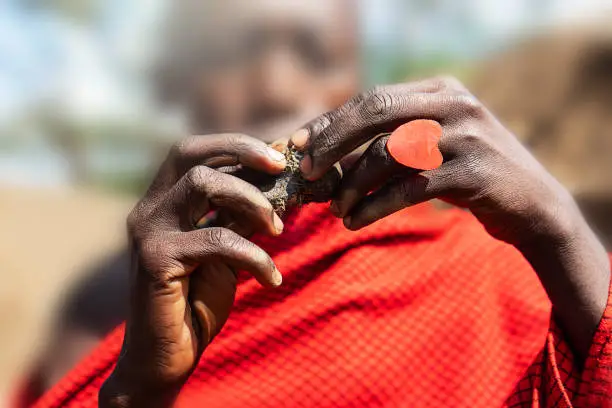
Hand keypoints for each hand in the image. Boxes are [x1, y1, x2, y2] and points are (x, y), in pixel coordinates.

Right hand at [100, 134, 285, 406]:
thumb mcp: (226, 250)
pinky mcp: (155, 260)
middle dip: (242, 151)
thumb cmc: (197, 301)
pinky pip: (216, 240)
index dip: (235, 145)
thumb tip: (279, 184)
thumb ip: (241, 217)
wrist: (167, 355)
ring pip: (202, 185)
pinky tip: (271, 279)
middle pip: (190, 153)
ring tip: (279, 228)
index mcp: (163, 202)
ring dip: (252, 200)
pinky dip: (253, 255)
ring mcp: (148, 232)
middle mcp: (148, 209)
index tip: (278, 157)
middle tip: (281, 168)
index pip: (193, 152)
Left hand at [291, 76, 609, 359]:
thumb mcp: (434, 146)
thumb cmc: (469, 174)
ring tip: (335, 211)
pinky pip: (407, 188)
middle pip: (375, 113)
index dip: (332, 122)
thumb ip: (393, 138)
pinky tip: (356, 222)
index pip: (373, 98)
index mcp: (440, 90)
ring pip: (387, 153)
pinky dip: (375, 206)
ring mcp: (466, 136)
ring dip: (352, 185)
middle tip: (307, 172)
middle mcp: (453, 104)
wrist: (532, 204)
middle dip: (333, 143)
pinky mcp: (472, 173)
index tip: (300, 143)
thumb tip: (327, 150)